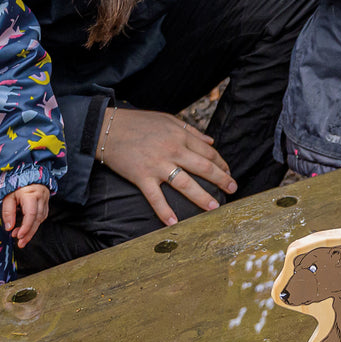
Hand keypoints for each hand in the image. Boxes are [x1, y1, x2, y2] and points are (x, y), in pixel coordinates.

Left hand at [3, 183, 50, 247]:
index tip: (18, 236)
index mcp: (31, 194)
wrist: (28, 173)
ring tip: (21, 236)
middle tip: (21, 243)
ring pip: (41, 219)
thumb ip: (8, 212)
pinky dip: (35, 224)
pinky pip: (42, 216)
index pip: (31, 214)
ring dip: (31, 230)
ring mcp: (45, 200)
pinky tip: (28, 227)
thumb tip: (9, 228)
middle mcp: (41, 198)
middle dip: (29, 233)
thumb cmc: (16, 184)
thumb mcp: (8, 196)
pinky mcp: (46, 203)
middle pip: (37, 219)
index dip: (25, 227)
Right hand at [100, 107, 235, 225]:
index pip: (208, 152)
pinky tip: (174, 222)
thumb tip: (211, 141)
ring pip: (185, 183)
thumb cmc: (138, 122)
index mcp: (180, 136)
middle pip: (203, 167)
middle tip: (233, 189)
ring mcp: (158, 164)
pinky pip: (156, 197)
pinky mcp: (142, 176)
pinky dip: (164, 211)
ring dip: (202, 197)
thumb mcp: (167, 119)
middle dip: (221, 180)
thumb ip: (191, 130)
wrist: (108, 128)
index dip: (221, 163)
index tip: (228, 172)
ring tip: (214, 207)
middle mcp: (173, 150)